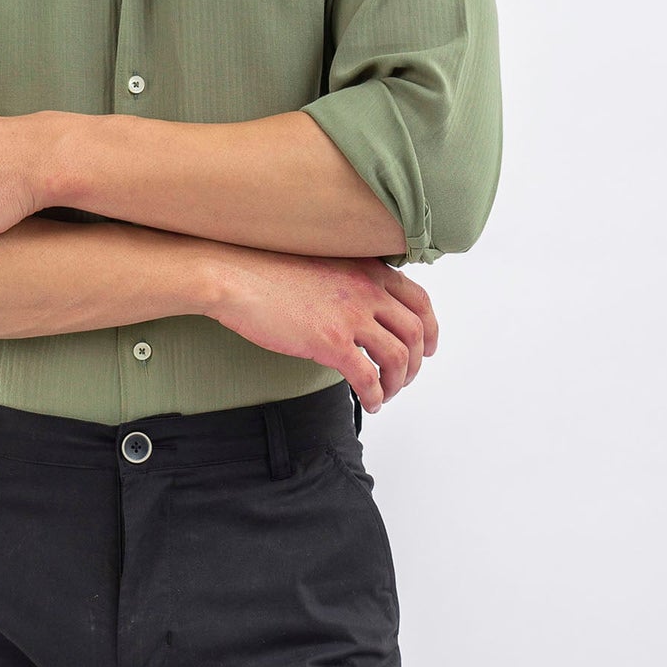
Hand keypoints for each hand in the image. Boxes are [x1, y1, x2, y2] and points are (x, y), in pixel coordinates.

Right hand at [206, 248, 437, 412]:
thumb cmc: (267, 268)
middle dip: (415, 362)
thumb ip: (348, 281)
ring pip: (398, 358)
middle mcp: (367, 290)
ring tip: (387, 394)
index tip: (428, 345)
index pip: (419, 300)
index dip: (430, 327)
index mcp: (367, 270)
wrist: (236, 275)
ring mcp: (351, 316)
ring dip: (398, 382)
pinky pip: (369, 378)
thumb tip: (358, 308)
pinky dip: (376, 396)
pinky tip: (370, 404)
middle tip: (406, 378)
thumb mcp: (322, 262)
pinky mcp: (331, 342)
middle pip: (415, 332)